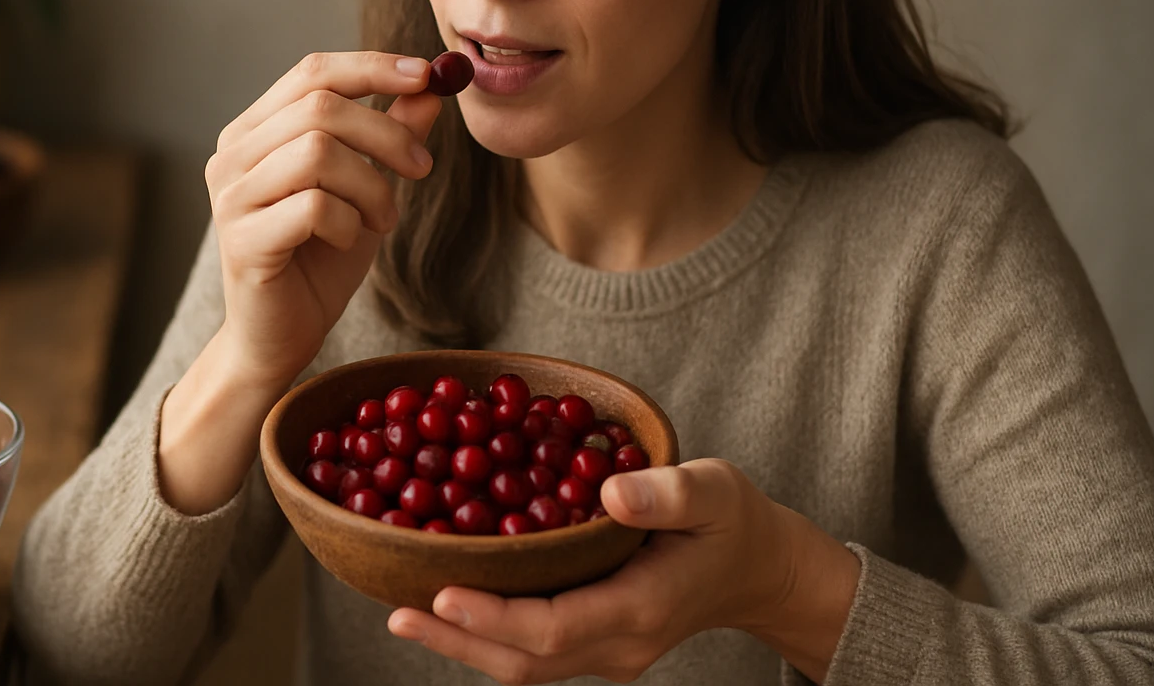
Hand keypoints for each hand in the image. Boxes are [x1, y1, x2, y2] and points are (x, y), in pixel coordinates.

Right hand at [204, 51, 443, 387]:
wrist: (282, 336)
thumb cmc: (320, 259)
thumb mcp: (366, 189)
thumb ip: (390, 136)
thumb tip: (430, 87)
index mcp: (256, 130)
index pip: (312, 73)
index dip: (371, 67)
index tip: (427, 74)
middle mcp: (232, 154)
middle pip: (320, 106)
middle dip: (387, 133)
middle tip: (422, 169)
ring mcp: (231, 196)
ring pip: (318, 150)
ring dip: (371, 184)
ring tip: (383, 218)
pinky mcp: (242, 240)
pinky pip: (314, 206)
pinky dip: (349, 221)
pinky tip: (350, 240)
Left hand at [387, 459, 860, 683]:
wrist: (759, 569)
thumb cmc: (733, 519)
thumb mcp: (714, 490)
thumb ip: (668, 491)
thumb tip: (609, 492)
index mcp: (643, 607)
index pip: (556, 627)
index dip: (495, 615)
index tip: (443, 589)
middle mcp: (620, 643)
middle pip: (525, 659)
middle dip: (457, 638)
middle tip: (395, 609)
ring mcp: (607, 652)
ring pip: (524, 664)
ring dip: (462, 642)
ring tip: (404, 611)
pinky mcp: (595, 643)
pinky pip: (533, 650)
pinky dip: (487, 632)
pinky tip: (449, 603)